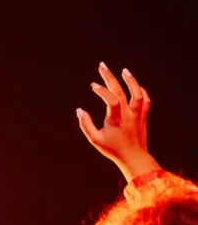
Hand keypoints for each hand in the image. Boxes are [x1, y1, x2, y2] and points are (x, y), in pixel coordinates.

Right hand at [77, 63, 157, 180]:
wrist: (134, 157)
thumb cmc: (113, 149)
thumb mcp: (95, 140)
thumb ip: (85, 124)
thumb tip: (79, 110)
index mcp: (116, 120)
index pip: (112, 100)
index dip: (102, 91)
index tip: (93, 85)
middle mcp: (128, 115)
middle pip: (121, 91)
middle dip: (110, 77)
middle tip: (102, 66)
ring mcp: (137, 115)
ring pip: (137, 93)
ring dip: (130, 80)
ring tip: (123, 71)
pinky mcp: (143, 116)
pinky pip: (145, 100)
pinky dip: (140, 90)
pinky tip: (134, 85)